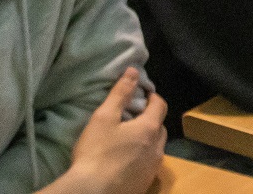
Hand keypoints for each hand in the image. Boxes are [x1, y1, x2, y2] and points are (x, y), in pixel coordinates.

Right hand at [56, 67, 164, 193]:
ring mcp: (153, 169)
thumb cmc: (96, 153)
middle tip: (132, 118)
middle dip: (150, 119)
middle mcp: (158, 149)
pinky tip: (126, 161)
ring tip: (128, 140)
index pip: (160, 105)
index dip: (152, 97)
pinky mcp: (146, 184)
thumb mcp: (104, 118)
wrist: (93, 193)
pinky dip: (142, 158)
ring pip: (156, 148)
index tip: (141, 95)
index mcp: (150, 129)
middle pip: (160, 127)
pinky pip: (149, 165)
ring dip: (147, 140)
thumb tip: (133, 71)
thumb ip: (120, 93)